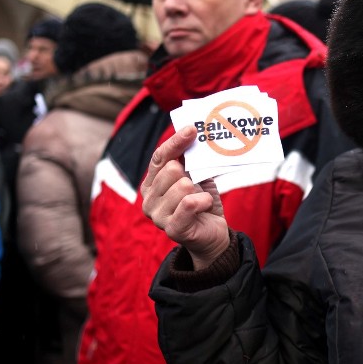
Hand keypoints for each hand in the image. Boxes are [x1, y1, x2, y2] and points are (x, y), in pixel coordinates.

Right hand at [141, 125, 230, 269]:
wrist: (213, 234)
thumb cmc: (202, 202)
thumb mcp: (196, 176)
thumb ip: (189, 159)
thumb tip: (192, 133)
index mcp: (152, 183)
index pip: (159, 157)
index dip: (175, 142)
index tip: (192, 129)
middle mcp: (149, 199)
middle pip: (171, 169)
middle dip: (192, 175)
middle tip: (199, 187)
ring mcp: (157, 216)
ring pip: (182, 185)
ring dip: (199, 191)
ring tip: (201, 200)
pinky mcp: (171, 229)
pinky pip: (189, 203)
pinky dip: (203, 200)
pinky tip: (205, 205)